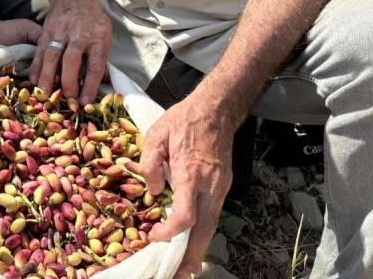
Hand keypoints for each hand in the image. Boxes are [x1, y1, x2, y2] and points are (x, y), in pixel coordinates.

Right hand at [28, 0, 110, 104]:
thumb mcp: (104, 34)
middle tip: (67, 101)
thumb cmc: (92, 19)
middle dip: (68, 83)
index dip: (90, 85)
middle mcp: (78, 34)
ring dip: (47, 78)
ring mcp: (60, 32)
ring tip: (45, 96)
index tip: (85, 102)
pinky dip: (36, 68)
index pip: (95, 65)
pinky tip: (34, 82)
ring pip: (51, 56)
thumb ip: (101, 58)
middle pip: (71, 60)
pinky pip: (39, 52)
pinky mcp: (46, 32)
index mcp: (97, 37)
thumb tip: (102, 84)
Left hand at [139, 97, 234, 277]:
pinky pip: (213, 214)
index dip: (170, 232)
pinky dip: (203, 231)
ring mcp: (220, 187)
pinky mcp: (223, 186)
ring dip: (199, 247)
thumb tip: (153, 192)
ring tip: (184, 266)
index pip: (185, 215)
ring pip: (212, 225)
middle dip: (191, 255)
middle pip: (204, 230)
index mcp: (191, 173)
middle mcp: (210, 185)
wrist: (216, 109)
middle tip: (177, 273)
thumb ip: (149, 165)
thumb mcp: (156, 134)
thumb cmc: (184, 120)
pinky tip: (192, 240)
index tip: (155, 236)